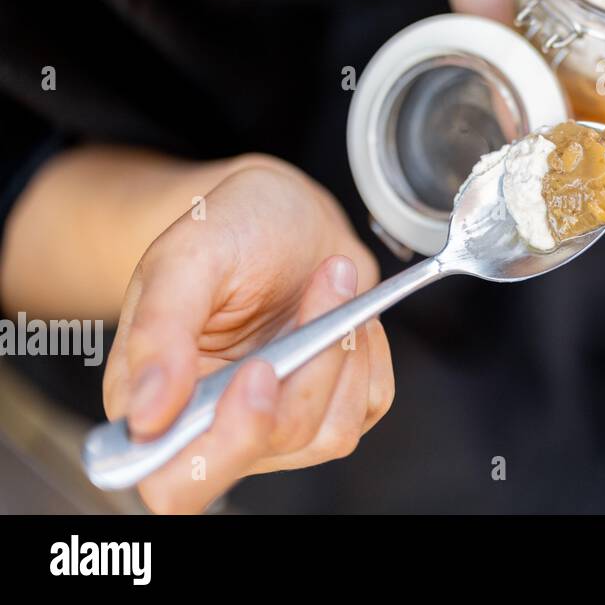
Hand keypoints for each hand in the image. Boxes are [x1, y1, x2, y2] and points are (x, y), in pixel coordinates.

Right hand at [102, 155, 391, 513]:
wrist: (287, 212)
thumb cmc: (229, 228)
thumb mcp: (185, 257)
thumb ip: (159, 333)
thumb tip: (146, 414)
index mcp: (152, 401)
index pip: (174, 483)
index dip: (222, 445)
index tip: (259, 372)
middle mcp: (213, 424)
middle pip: (262, 454)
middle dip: (303, 383)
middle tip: (316, 310)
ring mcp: (276, 422)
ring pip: (327, 432)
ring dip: (341, 351)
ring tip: (331, 281)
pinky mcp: (329, 407)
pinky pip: (368, 407)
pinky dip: (368, 354)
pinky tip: (347, 311)